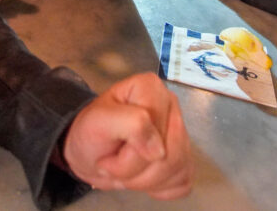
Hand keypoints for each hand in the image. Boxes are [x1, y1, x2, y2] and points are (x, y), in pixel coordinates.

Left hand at [59, 73, 193, 199]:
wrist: (91, 155)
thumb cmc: (91, 133)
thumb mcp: (98, 122)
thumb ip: (129, 124)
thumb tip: (159, 149)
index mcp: (151, 89)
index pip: (154, 127)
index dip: (131, 150)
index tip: (109, 149)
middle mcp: (171, 107)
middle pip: (170, 152)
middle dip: (136, 169)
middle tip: (113, 164)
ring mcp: (182, 134)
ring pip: (177, 169)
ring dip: (144, 181)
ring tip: (124, 170)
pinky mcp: (185, 161)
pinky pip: (182, 182)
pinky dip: (158, 188)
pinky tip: (141, 175)